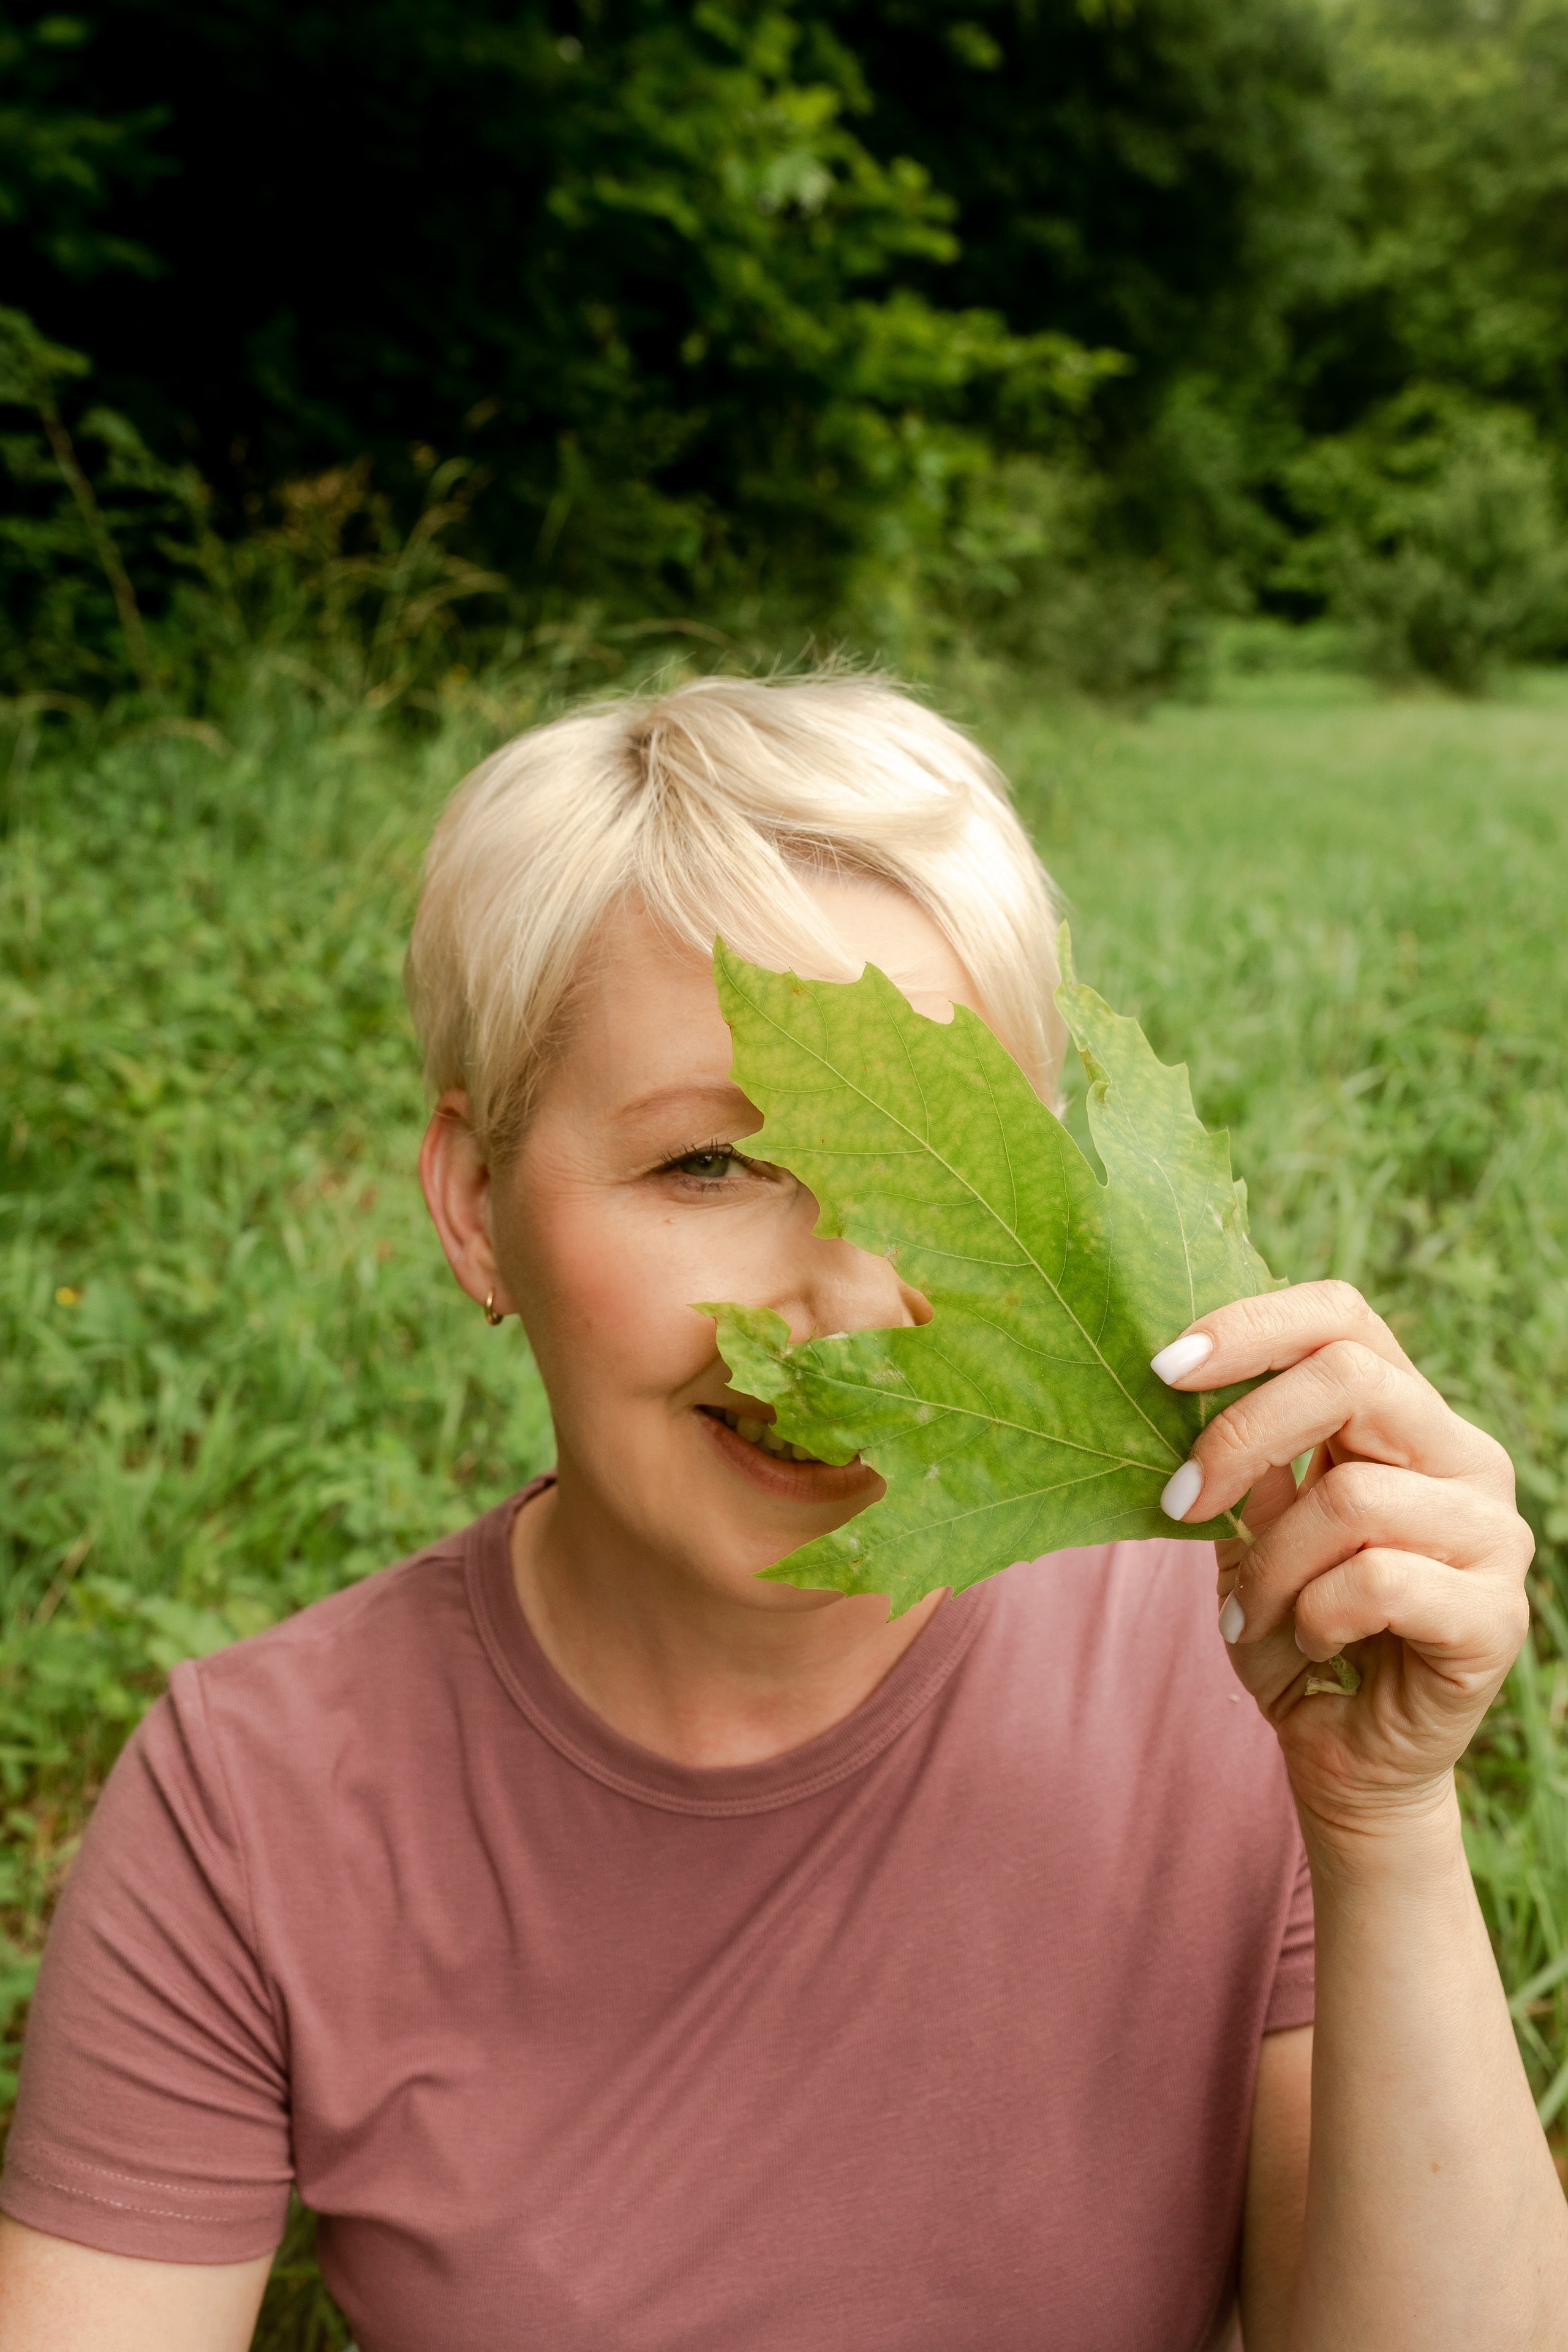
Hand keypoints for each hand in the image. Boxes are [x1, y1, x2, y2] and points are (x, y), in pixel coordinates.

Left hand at [1152, 1281, 1533, 1840]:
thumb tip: (1178, 1377)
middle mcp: (1462, 1457)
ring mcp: (1490, 1533)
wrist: (1347, 1754)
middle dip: (1241, 1437)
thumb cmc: (1294, 1627)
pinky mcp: (1494, 1614)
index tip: (1163, 1367)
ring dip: (1270, 1564)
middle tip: (1178, 1503)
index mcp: (1403, 1417)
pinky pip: (1378, 1581)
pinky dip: (1315, 1615)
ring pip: (1352, 1496)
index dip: (1251, 1325)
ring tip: (1251, 1615)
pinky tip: (1311, 1644)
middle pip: (1350, 1377)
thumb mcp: (1249, 1529)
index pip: (1343, 1316)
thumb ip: (1241, 1457)